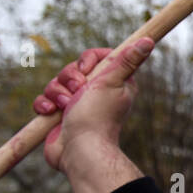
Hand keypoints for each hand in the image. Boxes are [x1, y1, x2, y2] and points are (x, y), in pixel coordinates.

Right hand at [33, 39, 153, 172]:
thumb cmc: (97, 117)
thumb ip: (127, 61)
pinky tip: (50, 112)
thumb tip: (148, 41)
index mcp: (115, 82)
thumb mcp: (112, 82)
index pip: (98, 56)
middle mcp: (97, 91)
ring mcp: (77, 103)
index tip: (86, 68)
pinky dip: (45, 105)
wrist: (80, 151)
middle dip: (69, 78)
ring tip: (66, 106)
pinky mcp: (60, 115)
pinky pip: (45, 100)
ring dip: (57, 93)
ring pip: (56, 83)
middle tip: (77, 92)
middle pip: (73, 68)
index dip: (88, 59)